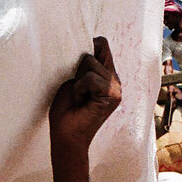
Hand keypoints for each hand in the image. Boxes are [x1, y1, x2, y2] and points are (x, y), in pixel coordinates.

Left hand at [50, 37, 121, 153]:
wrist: (66, 136)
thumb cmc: (66, 111)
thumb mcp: (73, 81)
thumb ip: (82, 66)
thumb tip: (87, 49)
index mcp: (106, 75)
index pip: (102, 45)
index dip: (88, 46)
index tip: (76, 66)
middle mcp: (114, 80)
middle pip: (97, 50)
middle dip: (80, 67)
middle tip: (77, 90)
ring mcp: (116, 88)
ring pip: (91, 63)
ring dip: (78, 80)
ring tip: (79, 97)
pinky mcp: (112, 95)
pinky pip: (90, 78)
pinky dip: (80, 88)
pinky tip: (80, 101)